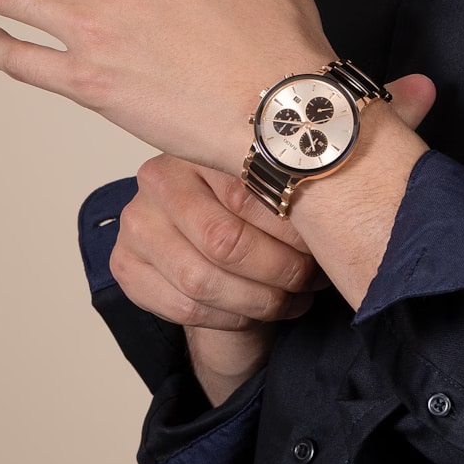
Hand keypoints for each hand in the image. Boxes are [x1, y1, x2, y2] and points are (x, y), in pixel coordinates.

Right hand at [112, 153, 324, 405]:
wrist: (221, 251)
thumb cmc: (257, 215)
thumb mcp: (279, 192)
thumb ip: (296, 192)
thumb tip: (338, 211)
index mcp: (202, 146)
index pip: (250, 195)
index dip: (295, 231)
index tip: (327, 245)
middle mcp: (158, 179)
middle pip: (225, 242)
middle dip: (279, 270)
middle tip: (310, 279)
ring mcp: (136, 223)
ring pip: (203, 281)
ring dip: (259, 300)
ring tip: (292, 298)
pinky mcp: (125, 266)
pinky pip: (182, 307)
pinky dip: (229, 317)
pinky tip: (255, 311)